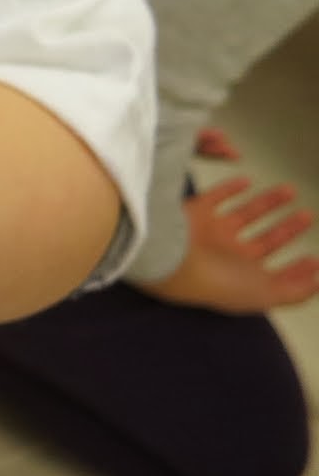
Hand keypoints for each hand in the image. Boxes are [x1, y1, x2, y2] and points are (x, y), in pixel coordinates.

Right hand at [138, 175, 318, 313]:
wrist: (171, 259)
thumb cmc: (214, 281)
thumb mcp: (265, 294)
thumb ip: (295, 291)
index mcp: (245, 275)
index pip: (278, 271)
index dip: (298, 267)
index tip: (314, 260)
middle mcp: (230, 253)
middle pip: (266, 238)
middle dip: (288, 228)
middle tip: (307, 217)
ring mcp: (214, 230)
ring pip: (247, 213)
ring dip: (269, 202)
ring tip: (289, 191)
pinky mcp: (198, 211)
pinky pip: (218, 195)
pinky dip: (231, 187)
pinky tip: (246, 181)